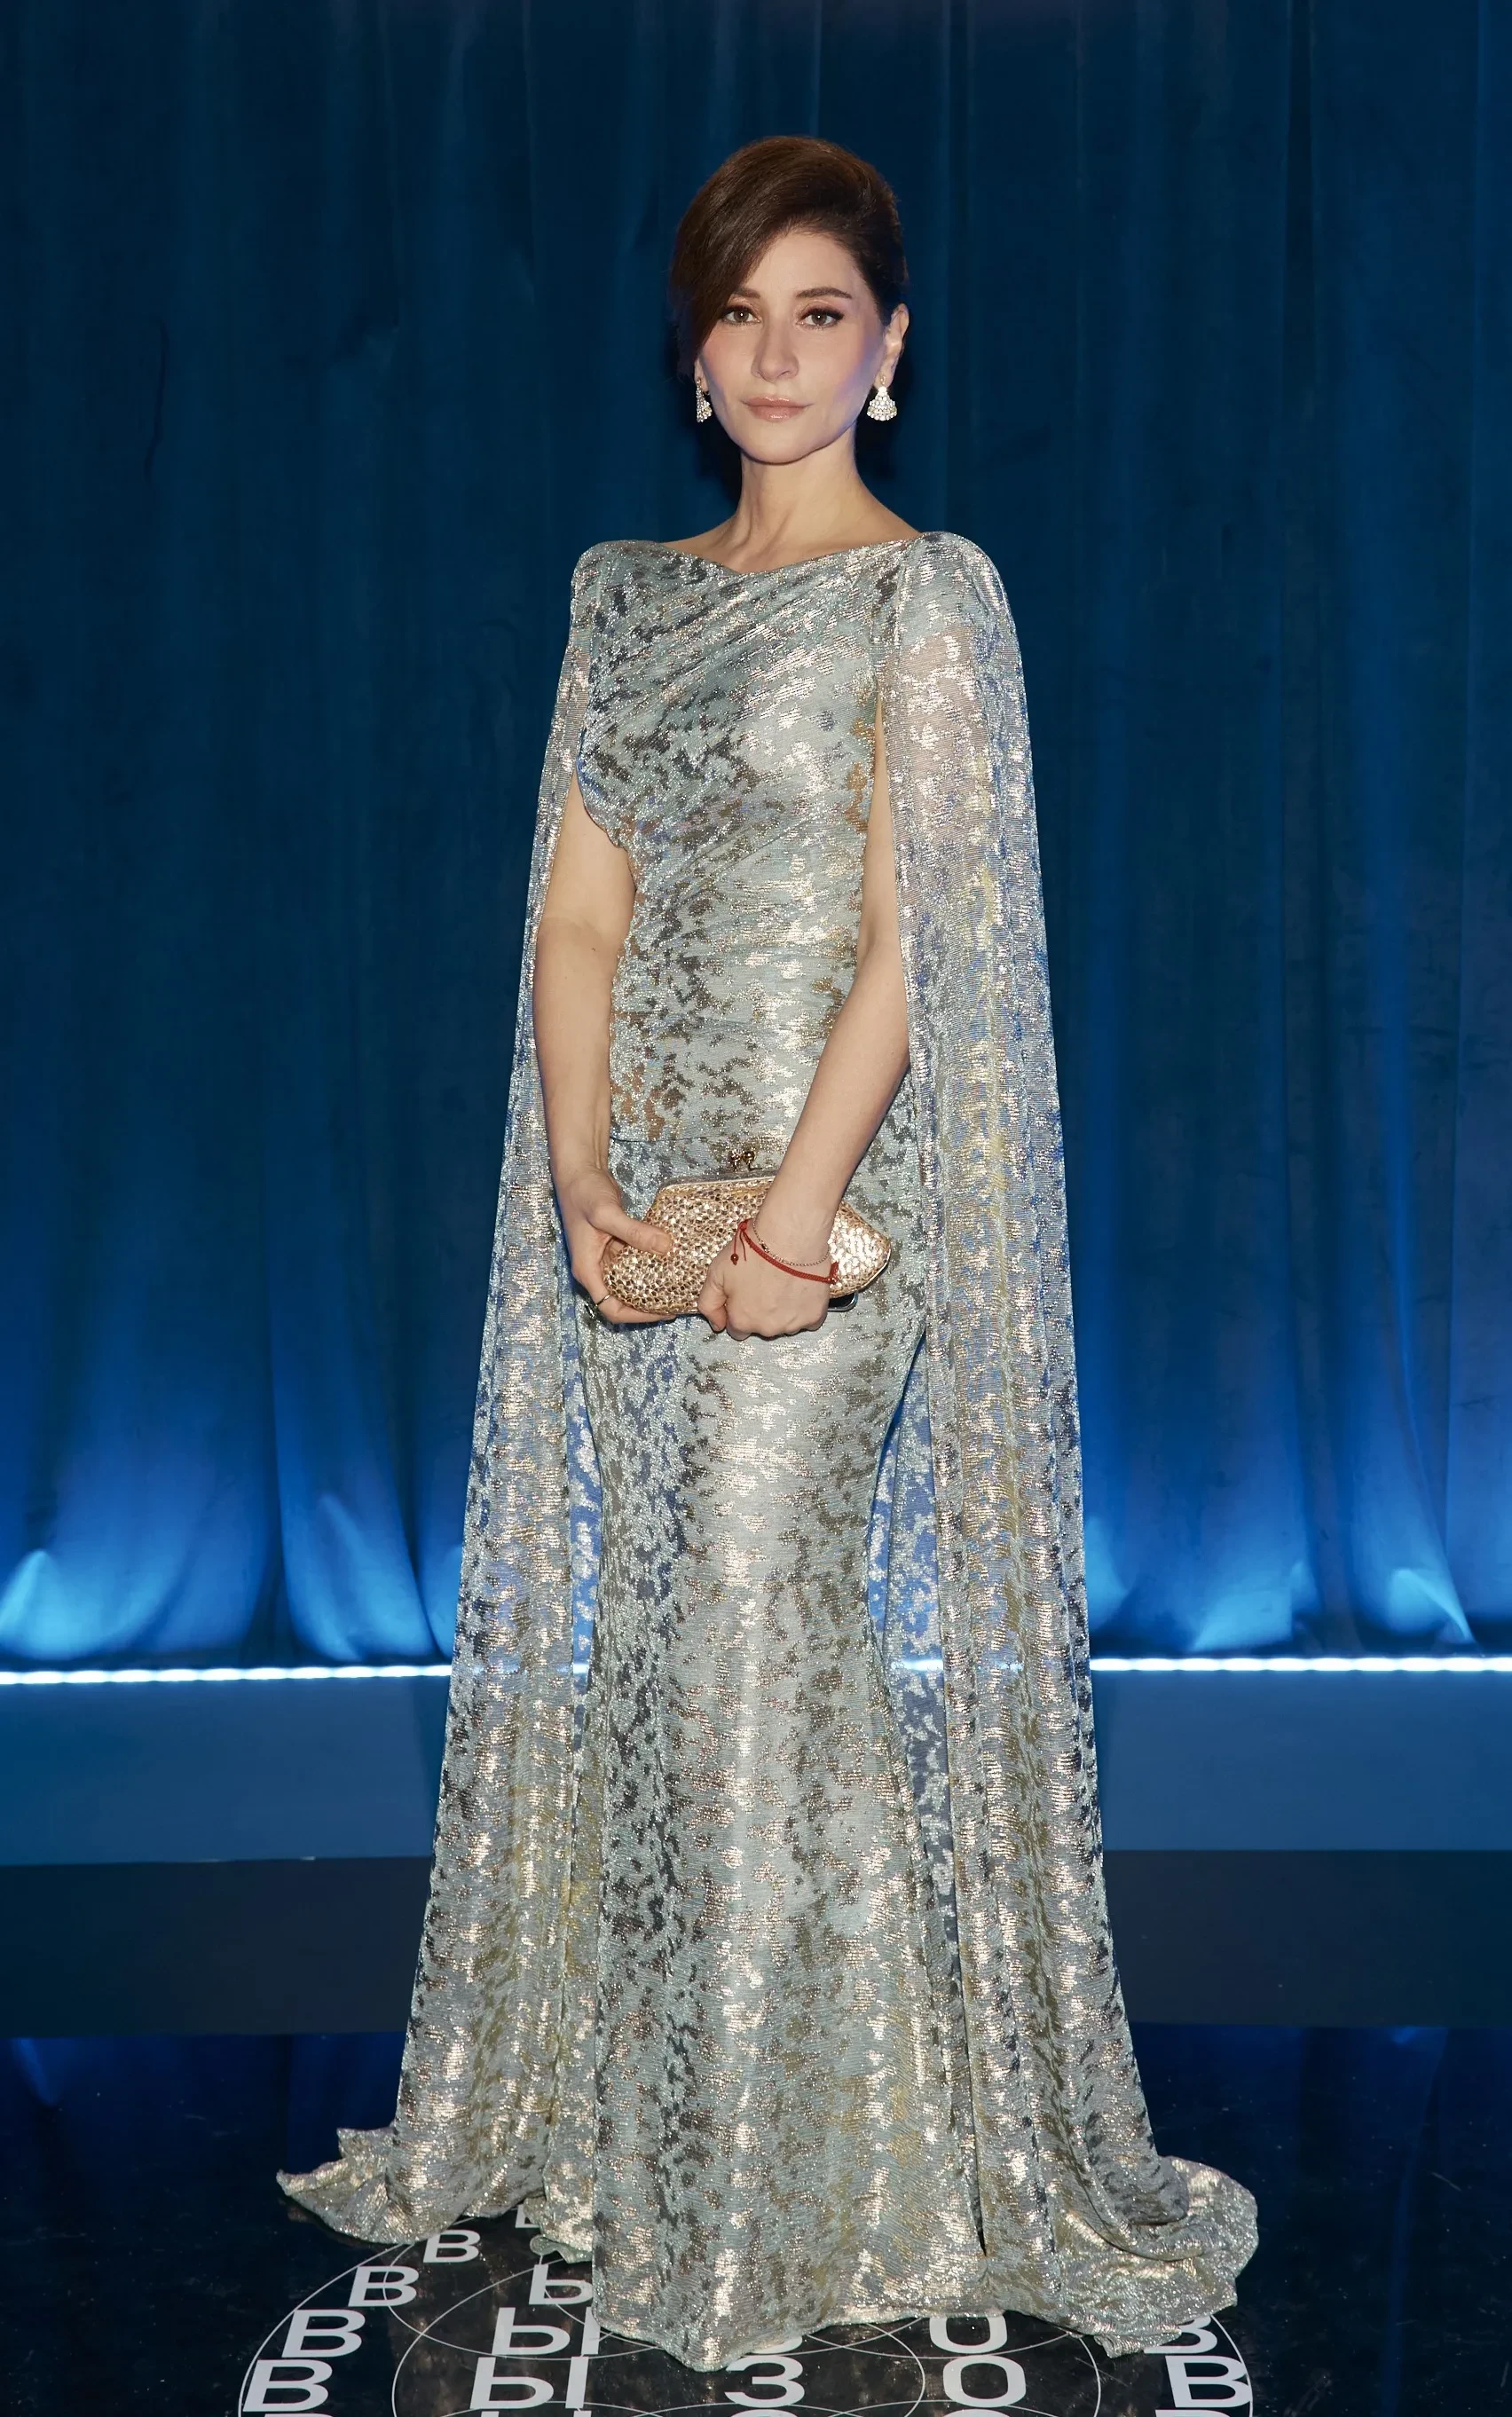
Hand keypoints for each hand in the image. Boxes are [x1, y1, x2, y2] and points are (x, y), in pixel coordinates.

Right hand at [556, 1167, 672, 1325]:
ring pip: (630, 1282)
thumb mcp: (608, 1213)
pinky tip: (670, 1262)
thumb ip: (635, 1232)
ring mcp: (606, 1257)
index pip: (611, 1308)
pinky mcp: (615, 1245)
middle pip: (622, 1300)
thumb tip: (666, 1246)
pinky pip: (634, 1263)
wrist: (579, 1172)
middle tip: (676, 1302)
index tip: (663, 1311)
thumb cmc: (584, 1193)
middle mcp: (596, 1269)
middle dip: (648, 1305)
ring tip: (678, 1286)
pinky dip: (650, 1264)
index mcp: (588, 1269)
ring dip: (651, 1286)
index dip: (636, 1316)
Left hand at [696, 1221, 831, 1339]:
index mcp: (742, 1321)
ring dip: (784, 1310)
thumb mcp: (716, 1274)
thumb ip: (709, 1304)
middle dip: (761, 1310)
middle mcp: (767, 1328)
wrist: (789, 1238)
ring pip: (786, 1323)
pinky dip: (805, 1308)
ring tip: (784, 1282)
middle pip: (762, 1327)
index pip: (737, 1329)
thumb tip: (716, 1324)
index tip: (745, 1295)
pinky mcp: (814, 1315)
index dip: (740, 1311)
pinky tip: (800, 1288)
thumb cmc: (754, 1252)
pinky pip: (809, 1319)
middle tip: (765, 1283)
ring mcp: (792, 1324)